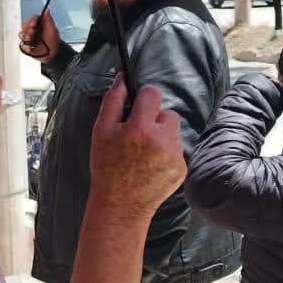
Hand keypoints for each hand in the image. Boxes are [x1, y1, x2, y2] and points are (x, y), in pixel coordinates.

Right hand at [20, 11, 58, 60]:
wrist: (52, 53)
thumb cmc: (53, 40)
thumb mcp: (53, 29)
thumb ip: (49, 20)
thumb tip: (47, 10)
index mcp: (39, 24)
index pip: (33, 19)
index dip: (32, 21)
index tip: (33, 24)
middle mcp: (33, 29)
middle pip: (25, 25)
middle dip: (27, 29)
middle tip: (32, 33)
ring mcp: (29, 37)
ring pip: (21, 34)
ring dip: (25, 36)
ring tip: (30, 39)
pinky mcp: (26, 45)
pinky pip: (22, 43)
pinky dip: (25, 46)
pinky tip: (30, 47)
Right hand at [88, 78, 184, 218]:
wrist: (120, 204)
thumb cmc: (107, 167)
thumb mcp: (101, 131)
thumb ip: (112, 101)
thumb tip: (123, 79)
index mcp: (140, 127)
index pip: (153, 93)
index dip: (144, 98)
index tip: (138, 107)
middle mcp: (162, 139)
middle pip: (168, 113)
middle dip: (155, 120)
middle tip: (139, 136)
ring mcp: (174, 155)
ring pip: (174, 133)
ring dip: (162, 138)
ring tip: (144, 154)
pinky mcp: (181, 169)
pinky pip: (177, 151)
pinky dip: (166, 155)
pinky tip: (151, 166)